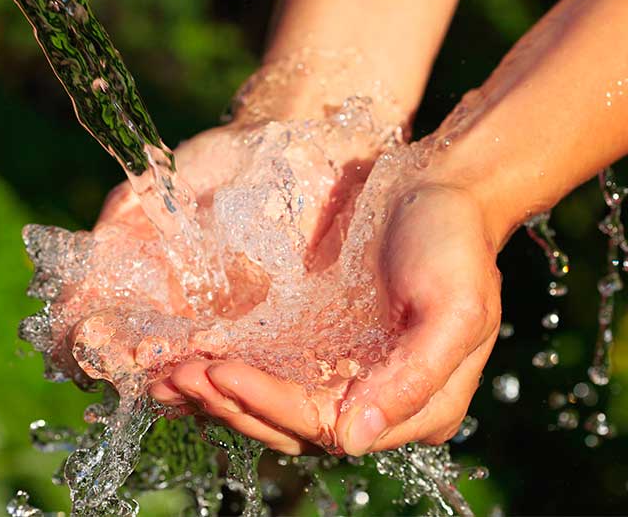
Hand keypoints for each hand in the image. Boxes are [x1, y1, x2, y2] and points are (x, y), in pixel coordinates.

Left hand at [158, 156, 501, 454]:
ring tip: (171, 373)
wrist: (440, 188)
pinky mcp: (325, 345)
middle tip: (180, 375)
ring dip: (224, 395)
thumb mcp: (457, 308)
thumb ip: (415, 377)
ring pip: (277, 405)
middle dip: (234, 404)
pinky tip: (194, 360)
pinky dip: (234, 370)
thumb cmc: (455, 244)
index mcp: (420, 407)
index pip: (329, 426)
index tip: (221, 374)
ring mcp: (349, 375)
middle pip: (295, 425)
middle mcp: (380, 402)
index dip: (271, 406)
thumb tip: (353, 440)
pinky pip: (274, 371)